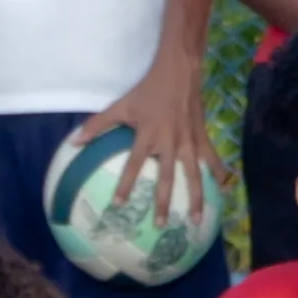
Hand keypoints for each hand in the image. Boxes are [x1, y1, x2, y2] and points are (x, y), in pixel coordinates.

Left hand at [69, 49, 218, 232]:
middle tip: (161, 225)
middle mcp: (169, 143)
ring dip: (196, 199)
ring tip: (197, 221)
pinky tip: (223, 190)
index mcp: (148, 136)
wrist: (179, 72)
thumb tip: (74, 142)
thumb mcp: (121, 106)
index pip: (134, 165)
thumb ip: (98, 125)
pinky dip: (219, 174)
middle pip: (167, 178)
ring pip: (194, 175)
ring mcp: (189, 142)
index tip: (119, 204)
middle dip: (163, 203)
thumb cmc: (147, 90)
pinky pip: (212, 159)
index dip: (126, 184)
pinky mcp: (202, 138)